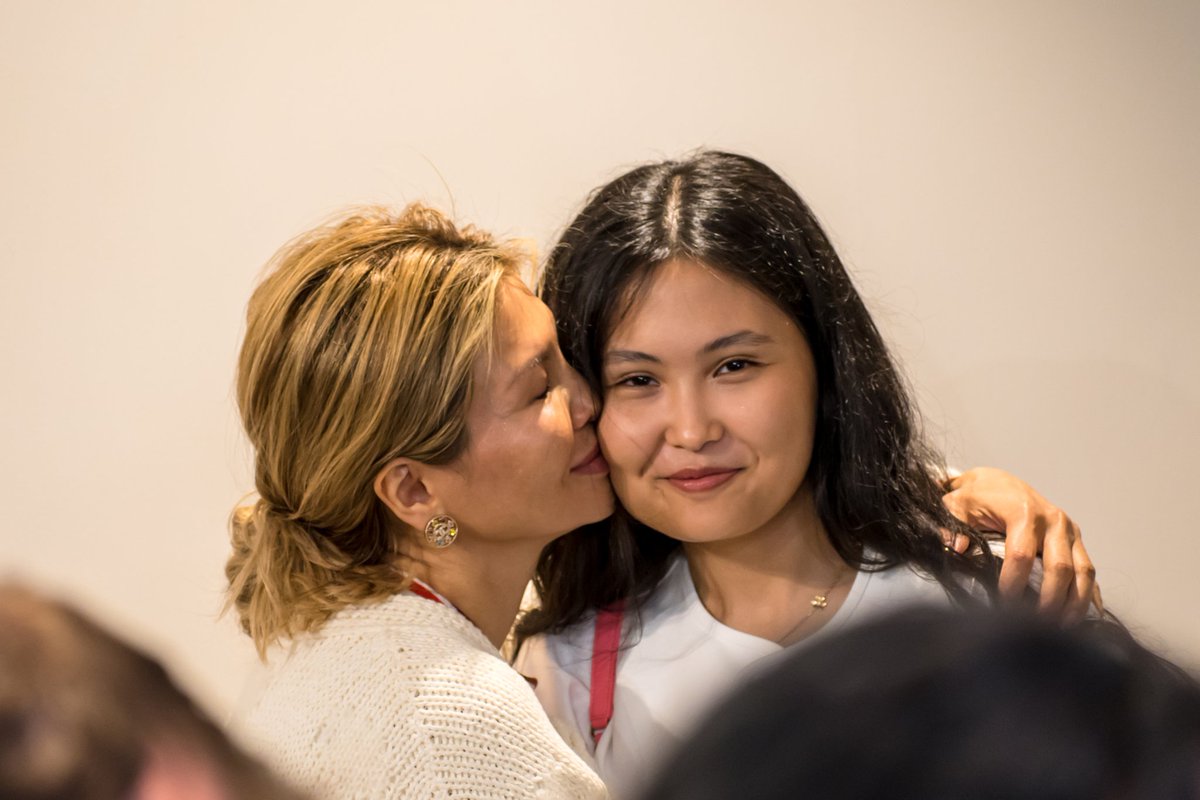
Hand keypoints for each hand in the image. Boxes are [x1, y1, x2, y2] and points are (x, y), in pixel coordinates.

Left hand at [941, 467, 1098, 622]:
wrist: (1000, 481)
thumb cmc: (979, 495)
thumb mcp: (959, 504)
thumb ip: (953, 526)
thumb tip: (955, 548)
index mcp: (1023, 512)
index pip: (1021, 555)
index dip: (1013, 584)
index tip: (1004, 606)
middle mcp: (1053, 520)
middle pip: (1060, 568)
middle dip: (1050, 600)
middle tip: (1037, 626)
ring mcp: (1069, 530)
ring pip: (1084, 571)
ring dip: (1075, 604)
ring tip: (1062, 628)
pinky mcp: (1077, 539)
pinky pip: (1089, 570)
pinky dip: (1088, 594)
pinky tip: (1083, 615)